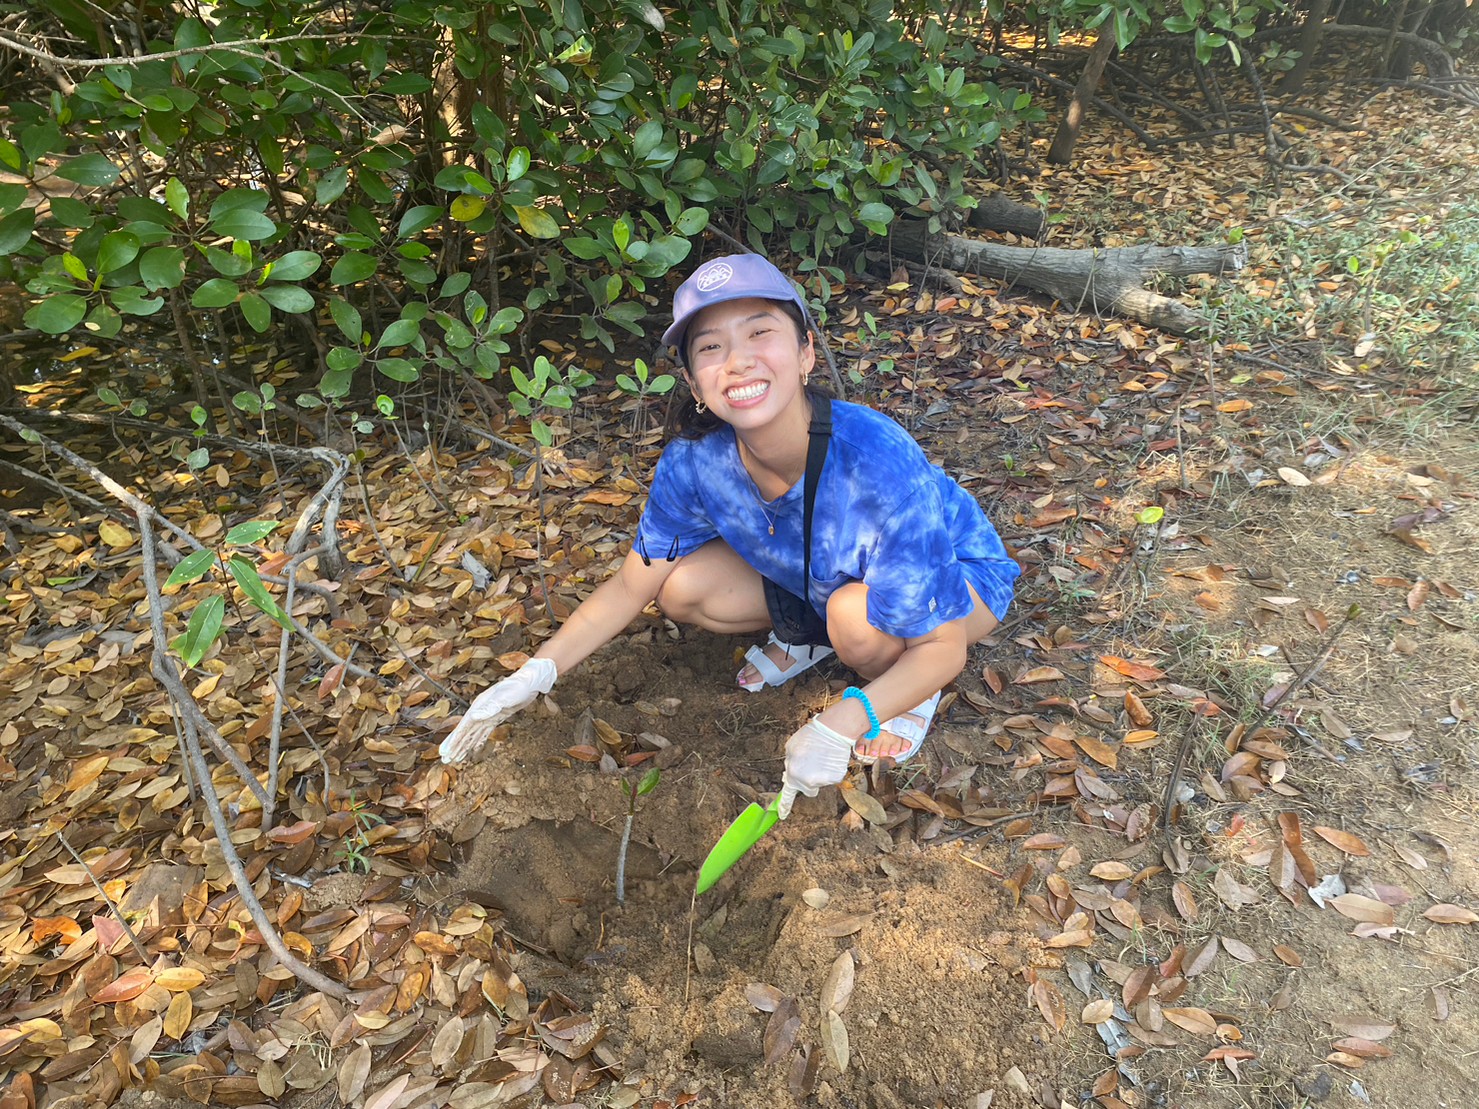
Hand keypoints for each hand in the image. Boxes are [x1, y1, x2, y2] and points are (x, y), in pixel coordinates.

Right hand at [439, 658, 556, 763]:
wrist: (529, 682)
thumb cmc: (516, 687)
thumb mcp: (504, 698)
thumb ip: (489, 708)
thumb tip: (473, 716)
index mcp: (479, 706)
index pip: (463, 726)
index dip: (453, 739)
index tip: (444, 751)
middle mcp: (481, 711)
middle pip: (465, 732)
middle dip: (455, 746)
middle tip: (445, 759)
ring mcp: (488, 715)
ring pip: (473, 734)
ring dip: (464, 746)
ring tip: (456, 758)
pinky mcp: (497, 718)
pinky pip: (484, 733)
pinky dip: (478, 741)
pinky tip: (474, 748)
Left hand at [777, 716, 853, 818]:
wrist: (833, 730)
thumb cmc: (810, 736)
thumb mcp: (791, 748)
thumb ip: (789, 764)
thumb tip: (789, 774)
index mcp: (793, 774)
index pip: (787, 795)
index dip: (784, 806)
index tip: (781, 815)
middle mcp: (807, 782)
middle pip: (807, 789)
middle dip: (808, 780)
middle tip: (811, 764)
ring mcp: (822, 782)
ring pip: (819, 782)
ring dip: (819, 773)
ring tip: (821, 756)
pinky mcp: (836, 779)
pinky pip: (831, 778)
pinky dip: (830, 770)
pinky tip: (830, 758)